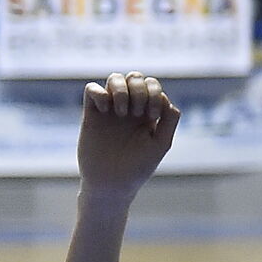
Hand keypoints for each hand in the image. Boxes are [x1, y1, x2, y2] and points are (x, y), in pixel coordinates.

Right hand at [78, 73, 179, 198]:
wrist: (111, 184)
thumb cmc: (138, 167)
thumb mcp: (161, 143)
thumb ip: (170, 119)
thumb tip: (164, 97)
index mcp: (147, 113)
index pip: (152, 85)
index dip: (155, 93)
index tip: (153, 116)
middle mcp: (129, 108)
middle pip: (135, 77)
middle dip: (140, 89)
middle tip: (137, 113)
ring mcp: (110, 110)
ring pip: (114, 78)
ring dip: (122, 88)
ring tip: (122, 112)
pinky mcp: (91, 116)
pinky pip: (91, 89)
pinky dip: (100, 92)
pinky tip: (106, 110)